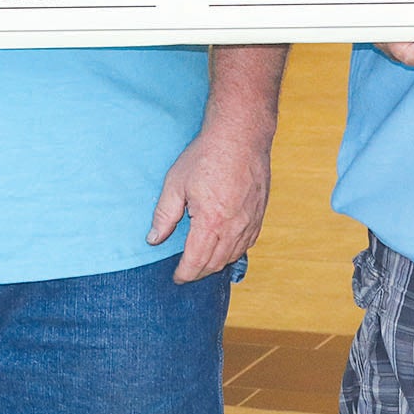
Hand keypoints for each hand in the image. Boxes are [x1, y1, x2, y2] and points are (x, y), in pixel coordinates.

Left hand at [148, 123, 271, 283]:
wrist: (240, 135)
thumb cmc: (206, 155)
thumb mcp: (175, 183)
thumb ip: (164, 215)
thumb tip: (154, 239)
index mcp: (210, 222)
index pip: (196, 262)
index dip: (184, 274)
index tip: (176, 277)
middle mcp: (233, 228)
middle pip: (214, 264)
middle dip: (198, 272)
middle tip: (186, 271)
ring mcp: (250, 222)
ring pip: (232, 256)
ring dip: (215, 264)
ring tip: (201, 261)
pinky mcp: (259, 214)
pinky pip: (247, 243)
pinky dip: (233, 251)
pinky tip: (223, 247)